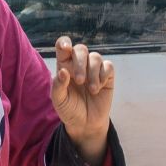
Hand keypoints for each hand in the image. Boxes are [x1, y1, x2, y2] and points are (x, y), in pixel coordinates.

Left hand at [51, 36, 114, 165]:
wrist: (85, 123)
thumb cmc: (69, 109)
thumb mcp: (59, 100)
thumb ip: (58, 86)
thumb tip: (62, 71)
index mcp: (64, 66)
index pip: (63, 47)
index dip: (64, 43)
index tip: (66, 48)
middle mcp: (78, 64)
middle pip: (81, 49)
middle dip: (80, 63)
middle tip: (79, 81)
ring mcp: (93, 69)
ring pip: (95, 56)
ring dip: (93, 72)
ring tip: (91, 90)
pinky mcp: (106, 76)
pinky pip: (108, 66)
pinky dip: (103, 75)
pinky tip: (98, 88)